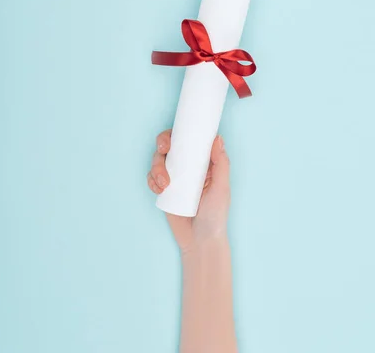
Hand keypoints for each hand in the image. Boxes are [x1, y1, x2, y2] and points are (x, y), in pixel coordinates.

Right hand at [147, 130, 230, 253]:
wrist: (200, 242)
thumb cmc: (216, 216)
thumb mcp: (222, 189)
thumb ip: (222, 164)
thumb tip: (217, 138)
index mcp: (204, 162)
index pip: (190, 140)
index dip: (180, 132)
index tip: (175, 135)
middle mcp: (188, 166)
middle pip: (170, 145)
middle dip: (162, 143)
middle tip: (163, 150)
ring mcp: (175, 177)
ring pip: (158, 160)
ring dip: (156, 167)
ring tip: (164, 184)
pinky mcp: (164, 190)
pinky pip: (152, 178)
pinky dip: (151, 180)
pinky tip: (158, 189)